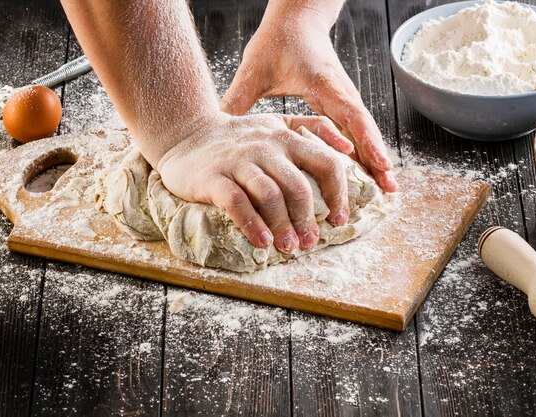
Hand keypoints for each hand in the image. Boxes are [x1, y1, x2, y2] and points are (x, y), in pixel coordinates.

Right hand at [157, 112, 351, 252]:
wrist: (185, 134)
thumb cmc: (237, 138)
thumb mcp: (275, 124)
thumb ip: (311, 128)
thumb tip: (349, 148)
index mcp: (286, 137)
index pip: (326, 163)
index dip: (338, 194)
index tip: (337, 219)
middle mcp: (265, 146)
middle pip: (297, 187)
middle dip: (307, 220)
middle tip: (309, 243)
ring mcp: (238, 161)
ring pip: (270, 196)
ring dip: (283, 227)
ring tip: (287, 247)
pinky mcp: (214, 177)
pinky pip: (237, 203)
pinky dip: (252, 225)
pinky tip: (262, 242)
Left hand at [220, 14, 396, 191]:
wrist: (297, 20)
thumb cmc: (277, 41)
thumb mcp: (254, 70)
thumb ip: (237, 99)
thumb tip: (215, 127)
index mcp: (325, 84)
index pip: (351, 115)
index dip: (366, 141)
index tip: (379, 164)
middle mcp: (341, 93)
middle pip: (366, 130)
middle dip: (378, 160)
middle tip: (390, 190)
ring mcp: (344, 98)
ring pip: (364, 133)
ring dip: (376, 160)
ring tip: (388, 190)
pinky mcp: (340, 104)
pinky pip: (355, 131)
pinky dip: (364, 151)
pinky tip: (368, 172)